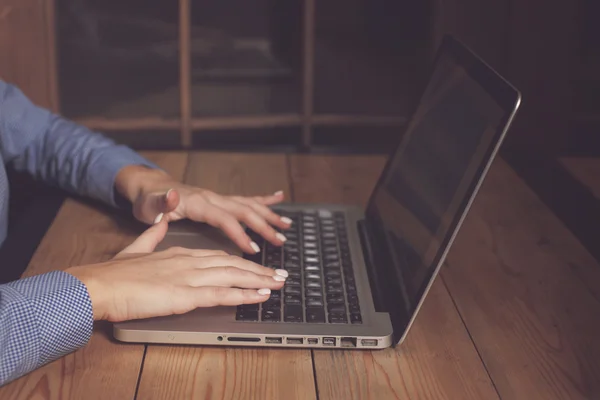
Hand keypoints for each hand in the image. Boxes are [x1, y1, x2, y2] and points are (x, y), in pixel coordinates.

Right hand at [66, 219, 286, 321]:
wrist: (100, 283)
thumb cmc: (115, 273)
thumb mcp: (138, 248)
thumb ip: (154, 235)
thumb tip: (162, 222)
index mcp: (179, 253)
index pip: (218, 256)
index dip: (240, 260)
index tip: (256, 265)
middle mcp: (189, 262)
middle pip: (233, 264)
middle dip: (260, 270)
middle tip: (281, 274)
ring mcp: (189, 277)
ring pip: (234, 275)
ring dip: (260, 280)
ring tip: (279, 283)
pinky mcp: (186, 294)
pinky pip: (223, 293)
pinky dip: (245, 294)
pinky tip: (261, 295)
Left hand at [115, 166, 292, 253]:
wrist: (148, 187)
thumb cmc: (148, 200)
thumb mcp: (148, 204)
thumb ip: (161, 202)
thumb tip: (172, 194)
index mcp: (198, 203)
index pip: (224, 219)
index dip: (240, 233)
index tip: (254, 248)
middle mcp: (212, 198)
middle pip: (243, 211)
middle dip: (264, 226)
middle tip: (279, 241)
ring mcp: (217, 198)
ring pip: (248, 205)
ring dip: (269, 215)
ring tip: (286, 225)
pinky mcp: (219, 199)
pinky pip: (245, 199)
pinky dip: (263, 199)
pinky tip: (278, 198)